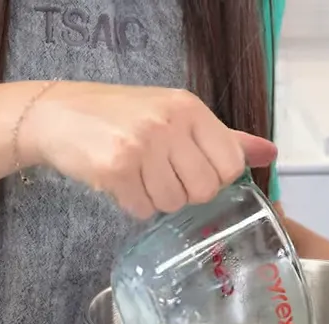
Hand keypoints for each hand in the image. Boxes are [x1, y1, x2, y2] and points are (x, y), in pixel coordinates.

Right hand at [22, 82, 277, 218]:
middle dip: (185, 193)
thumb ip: (225, 138)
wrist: (58, 114)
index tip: (192, 171)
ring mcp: (142, 144)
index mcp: (190, 108)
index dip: (214, 178)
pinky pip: (142, 209)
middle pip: (205, 189)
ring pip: (174, 203)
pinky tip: (120, 182)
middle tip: (161, 175)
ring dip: (156, 199)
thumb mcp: (177, 115)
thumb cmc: (122, 116)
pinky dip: (132, 204)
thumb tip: (270, 154)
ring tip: (138, 176)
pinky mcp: (116, 167)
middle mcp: (169, 123)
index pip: (231, 164)